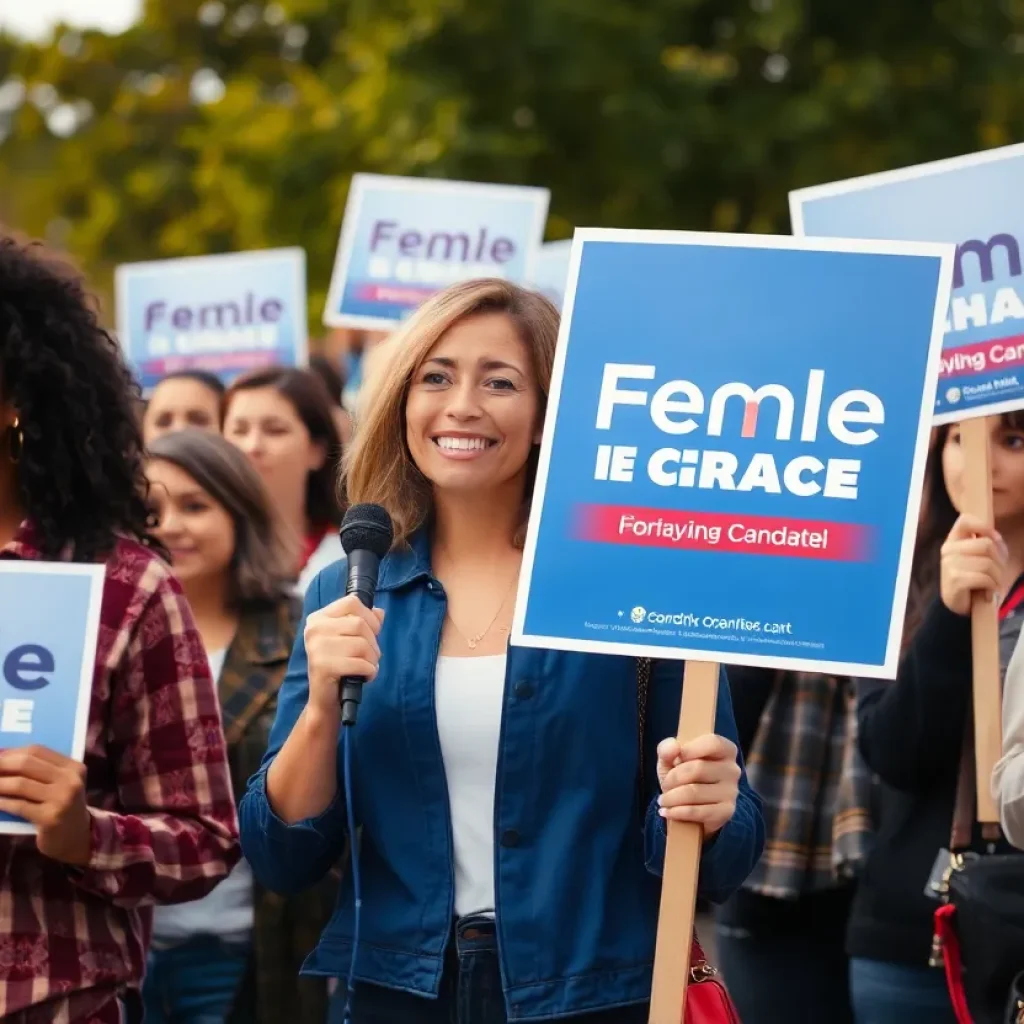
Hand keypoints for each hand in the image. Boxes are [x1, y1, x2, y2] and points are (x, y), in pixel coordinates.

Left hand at [0, 745, 90, 864]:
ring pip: (20, 784)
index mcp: (73, 767)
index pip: (37, 751)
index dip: (11, 752)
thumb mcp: (60, 785)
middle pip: (27, 764)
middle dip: (1, 765)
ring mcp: (62, 799)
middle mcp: (70, 780)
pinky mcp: (50, 818)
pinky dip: (2, 802)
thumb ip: (40, 771)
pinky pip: (19, 806)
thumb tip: (3, 757)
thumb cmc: (62, 806)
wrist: (78, 837)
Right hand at [304, 594, 384, 714]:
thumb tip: (379, 612)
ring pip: (362, 643)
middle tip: (369, 656)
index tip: (372, 632)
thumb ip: (364, 622)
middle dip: (373, 642)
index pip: (351, 602)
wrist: (325, 699)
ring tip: (366, 666)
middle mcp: (314, 629)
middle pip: (360, 623)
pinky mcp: (323, 666)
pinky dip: (370, 671)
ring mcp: (316, 647)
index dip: (369, 617)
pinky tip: (364, 677)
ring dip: (372, 658)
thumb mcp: (350, 639)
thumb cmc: (340, 665)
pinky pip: (360, 663)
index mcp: (318, 618)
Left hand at [656, 734, 740, 836]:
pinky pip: (697, 812)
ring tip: (663, 800)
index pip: (712, 743)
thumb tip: (673, 747)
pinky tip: (667, 811)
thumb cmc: (682, 776)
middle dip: (673, 778)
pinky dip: (676, 812)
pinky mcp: (726, 812)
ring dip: (671, 797)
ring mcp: (731, 792)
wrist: (692, 808)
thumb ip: (667, 748)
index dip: (689, 750)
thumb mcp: (671, 759)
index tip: (675, 759)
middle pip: (698, 768)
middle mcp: (732, 769)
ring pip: (694, 792)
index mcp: (725, 749)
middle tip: (665, 785)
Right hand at [940, 513, 1006, 615]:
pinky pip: (984, 578)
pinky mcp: (955, 579)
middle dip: (1000, 561)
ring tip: (992, 584)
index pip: (965, 520)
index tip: (994, 539)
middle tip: (997, 572)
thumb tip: (995, 539)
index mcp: (954, 540)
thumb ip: (988, 543)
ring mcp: (949, 564)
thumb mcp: (982, 557)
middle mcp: (948, 549)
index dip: (984, 527)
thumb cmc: (974, 578)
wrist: (961, 604)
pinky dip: (992, 587)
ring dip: (997, 577)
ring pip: (988, 563)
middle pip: (986, 544)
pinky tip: (987, 593)